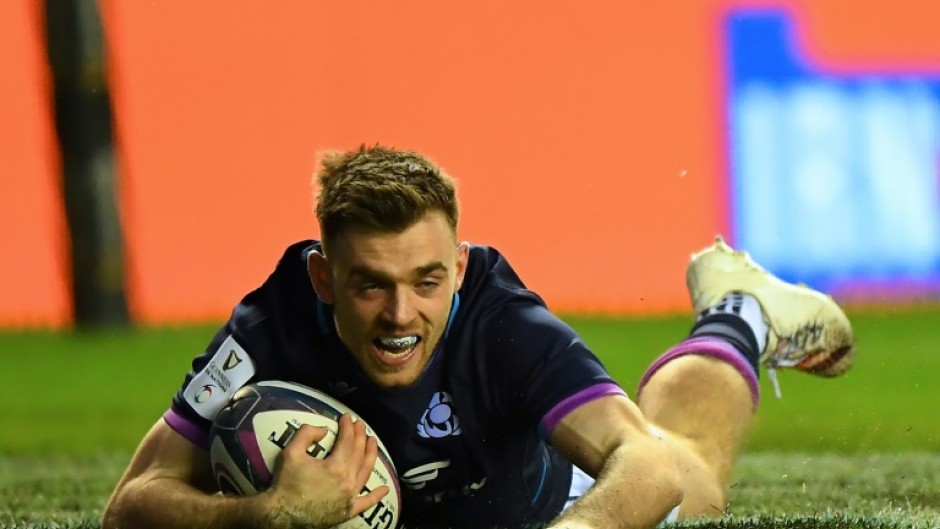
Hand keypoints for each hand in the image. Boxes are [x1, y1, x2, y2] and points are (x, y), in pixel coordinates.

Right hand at [261, 414, 388, 528]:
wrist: (281, 514)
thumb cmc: (286, 483)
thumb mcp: (291, 452)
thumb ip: (307, 434)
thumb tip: (324, 430)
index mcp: (336, 467)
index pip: (347, 441)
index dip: (348, 427)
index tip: (346, 417)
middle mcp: (348, 481)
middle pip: (359, 453)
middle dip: (360, 436)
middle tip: (360, 424)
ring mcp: (350, 497)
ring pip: (366, 472)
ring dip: (371, 455)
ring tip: (373, 442)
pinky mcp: (348, 511)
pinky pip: (366, 503)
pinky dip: (376, 496)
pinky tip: (385, 488)